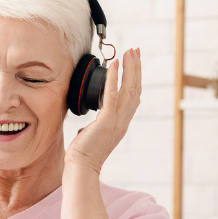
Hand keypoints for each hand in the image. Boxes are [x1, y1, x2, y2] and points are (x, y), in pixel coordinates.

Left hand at [65, 47, 141, 174]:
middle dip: (136, 68)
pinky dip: (115, 78)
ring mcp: (117, 121)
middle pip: (135, 89)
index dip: (135, 79)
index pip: (133, 96)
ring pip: (129, 89)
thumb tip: (88, 127)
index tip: (134, 63)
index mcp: (121, 123)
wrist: (81, 168)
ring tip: (130, 52)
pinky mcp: (106, 121)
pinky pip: (112, 95)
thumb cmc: (83, 155)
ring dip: (130, 68)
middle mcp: (123, 120)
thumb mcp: (92, 136)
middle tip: (135, 50)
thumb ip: (95, 128)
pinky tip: (115, 64)